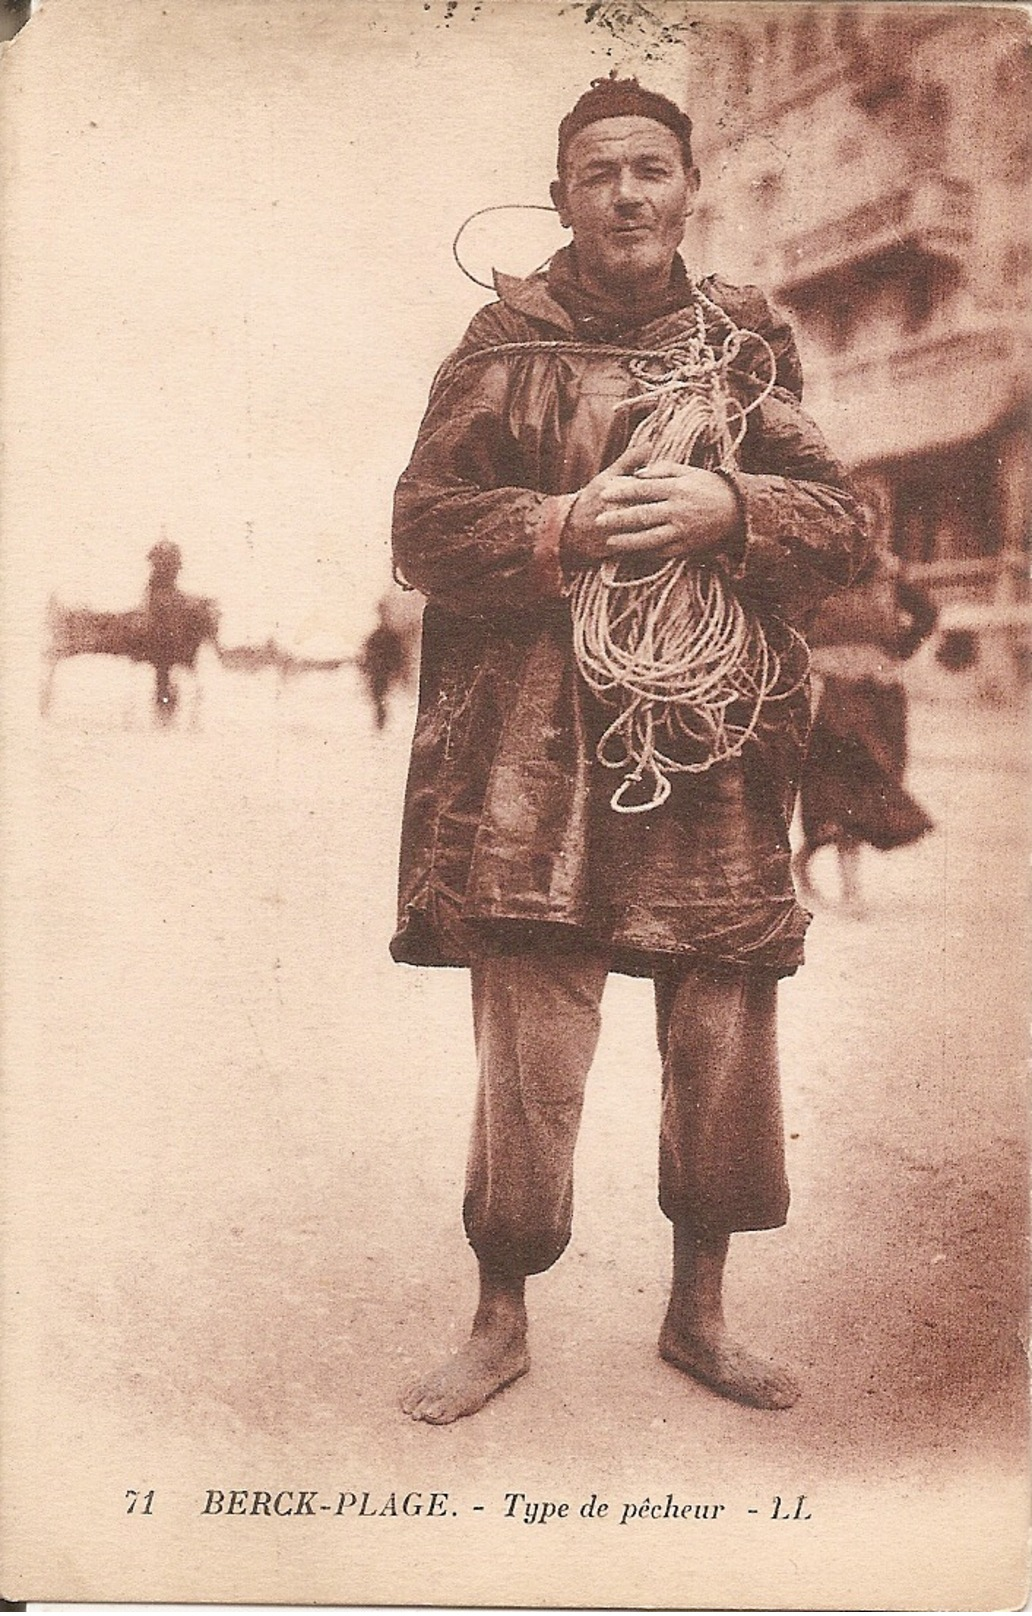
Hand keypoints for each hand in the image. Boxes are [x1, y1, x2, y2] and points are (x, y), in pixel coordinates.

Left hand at [563, 448, 741, 565]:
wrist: (737, 510)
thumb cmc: (708, 487)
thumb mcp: (688, 471)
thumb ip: (662, 470)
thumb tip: (638, 474)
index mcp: (677, 488)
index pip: (643, 489)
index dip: (621, 492)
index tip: (604, 493)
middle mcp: (678, 510)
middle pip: (642, 515)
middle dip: (618, 519)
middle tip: (598, 520)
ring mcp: (682, 531)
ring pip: (649, 538)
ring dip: (627, 541)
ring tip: (609, 542)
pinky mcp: (686, 547)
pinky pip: (661, 552)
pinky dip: (644, 553)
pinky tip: (630, 552)